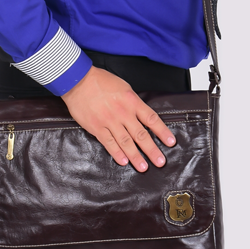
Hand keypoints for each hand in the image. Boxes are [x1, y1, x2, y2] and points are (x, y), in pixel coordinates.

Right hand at [61, 66, 175, 171]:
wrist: (78, 80)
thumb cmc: (101, 81)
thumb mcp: (124, 87)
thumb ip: (134, 102)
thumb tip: (143, 115)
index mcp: (132, 101)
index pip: (152, 119)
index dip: (162, 132)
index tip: (171, 142)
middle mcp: (123, 113)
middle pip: (141, 135)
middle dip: (152, 150)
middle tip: (160, 162)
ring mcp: (109, 121)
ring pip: (126, 142)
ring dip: (136, 156)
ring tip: (144, 167)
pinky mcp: (96, 127)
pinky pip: (109, 143)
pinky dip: (117, 153)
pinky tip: (124, 162)